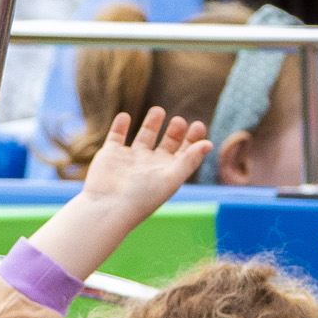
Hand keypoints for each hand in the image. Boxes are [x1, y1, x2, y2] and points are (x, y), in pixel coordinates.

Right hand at [73, 107, 210, 221]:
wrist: (108, 207)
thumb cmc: (142, 197)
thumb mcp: (171, 178)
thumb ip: (189, 160)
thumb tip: (209, 144)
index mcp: (166, 173)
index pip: (183, 154)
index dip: (192, 140)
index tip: (198, 125)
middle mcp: (149, 166)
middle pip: (166, 145)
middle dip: (174, 132)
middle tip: (179, 120)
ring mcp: (129, 160)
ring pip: (143, 137)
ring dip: (151, 124)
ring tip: (158, 110)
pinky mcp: (110, 155)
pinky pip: (116, 136)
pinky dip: (120, 125)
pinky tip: (125, 116)